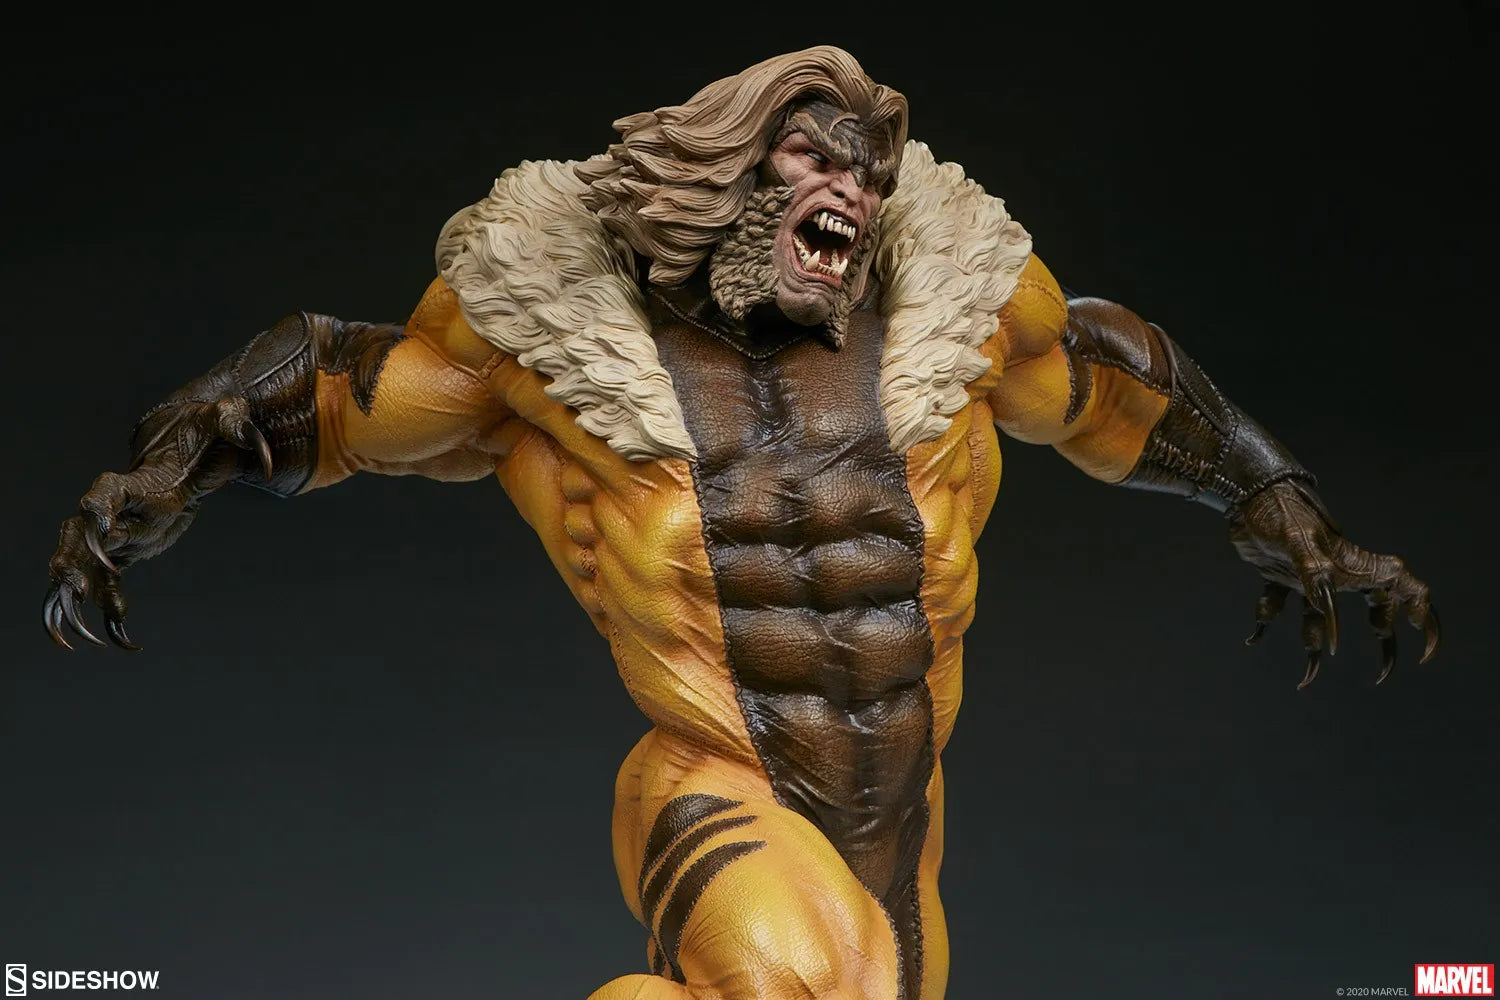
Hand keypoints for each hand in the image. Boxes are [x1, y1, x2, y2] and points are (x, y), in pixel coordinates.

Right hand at [43, 396, 272, 650]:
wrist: (187, 445)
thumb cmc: (204, 430)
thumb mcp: (225, 420)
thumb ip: (241, 429)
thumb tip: (268, 462)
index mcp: (141, 481)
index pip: (108, 490)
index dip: (100, 505)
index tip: (99, 521)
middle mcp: (123, 509)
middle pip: (81, 533)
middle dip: (74, 559)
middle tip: (76, 585)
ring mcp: (123, 530)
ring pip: (85, 562)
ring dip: (80, 590)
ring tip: (76, 627)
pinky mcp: (132, 549)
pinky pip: (112, 580)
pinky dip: (110, 606)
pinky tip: (120, 637)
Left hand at [1228, 480, 1440, 688]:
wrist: (1245, 493)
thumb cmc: (1279, 512)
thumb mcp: (1300, 544)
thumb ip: (1316, 582)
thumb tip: (1330, 629)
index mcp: (1354, 564)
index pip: (1404, 587)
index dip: (1422, 615)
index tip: (1421, 647)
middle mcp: (1337, 573)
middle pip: (1374, 610)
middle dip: (1384, 642)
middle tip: (1382, 676)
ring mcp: (1308, 576)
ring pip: (1321, 619)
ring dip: (1315, 648)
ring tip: (1307, 679)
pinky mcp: (1279, 575)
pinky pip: (1277, 606)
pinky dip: (1267, 621)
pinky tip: (1253, 639)